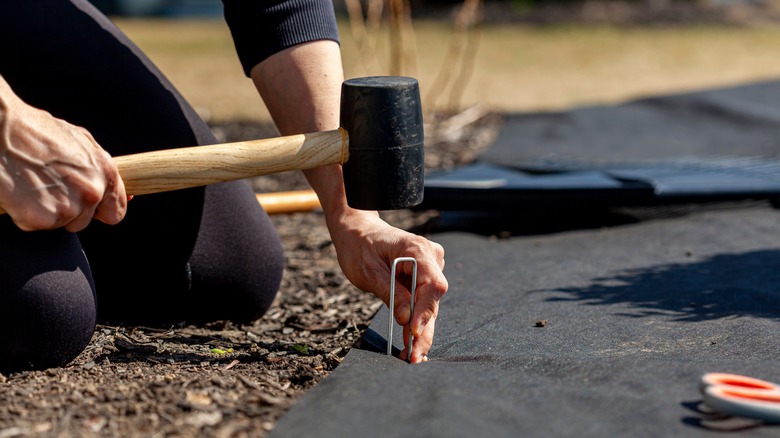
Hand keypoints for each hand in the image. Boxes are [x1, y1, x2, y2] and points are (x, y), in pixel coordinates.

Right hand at [0, 87, 127, 231]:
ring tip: (32, 184)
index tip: (89, 208)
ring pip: (60, 223)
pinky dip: (25, 214)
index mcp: (105, 172)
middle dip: (68, 209)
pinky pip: (35, 225)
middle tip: (47, 186)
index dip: (100, 211)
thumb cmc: (35, 131)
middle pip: (84, 221)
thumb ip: (99, 169)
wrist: (0, 129)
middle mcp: (91, 192)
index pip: (115, 212)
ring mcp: (68, 207)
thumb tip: (117, 192)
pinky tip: (20, 191)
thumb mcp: (79, 141)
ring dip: (46, 211)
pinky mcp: (42, 218)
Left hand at [327, 209, 447, 362]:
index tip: (413, 332)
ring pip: (429, 305)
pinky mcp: (423, 277)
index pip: (432, 284)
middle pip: (432, 300)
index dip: (424, 311)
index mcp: (418, 250)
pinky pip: (422, 302)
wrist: (357, 230)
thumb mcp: (369, 271)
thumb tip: (407, 319)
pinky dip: (416, 322)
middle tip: (414, 357)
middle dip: (423, 330)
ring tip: (411, 356)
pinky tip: (412, 344)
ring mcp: (430, 267)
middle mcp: (430, 258)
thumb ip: (390, 293)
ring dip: (420, 331)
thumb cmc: (359, 245)